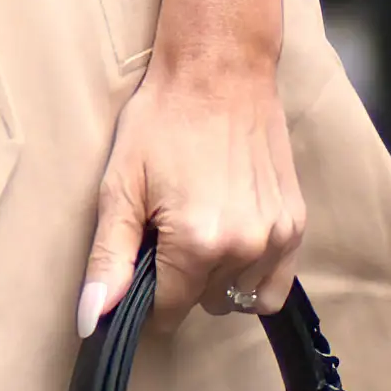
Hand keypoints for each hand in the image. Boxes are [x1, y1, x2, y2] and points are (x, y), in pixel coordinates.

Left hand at [80, 45, 304, 337]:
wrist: (219, 71)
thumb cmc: (163, 121)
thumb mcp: (121, 187)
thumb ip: (109, 259)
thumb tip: (94, 320)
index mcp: (198, 243)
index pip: (167, 312)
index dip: (146, 295)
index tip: (142, 263)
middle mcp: (245, 247)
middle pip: (203, 303)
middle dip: (180, 281)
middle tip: (169, 230)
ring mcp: (277, 237)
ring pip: (238, 296)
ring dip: (216, 278)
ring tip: (201, 228)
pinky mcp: (295, 224)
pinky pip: (274, 284)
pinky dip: (251, 275)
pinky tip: (232, 243)